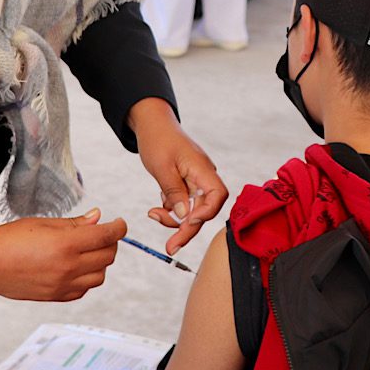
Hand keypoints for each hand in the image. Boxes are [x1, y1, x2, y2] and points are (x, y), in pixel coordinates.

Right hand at [0, 209, 125, 300]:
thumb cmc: (10, 238)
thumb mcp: (44, 223)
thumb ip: (74, 224)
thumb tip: (98, 217)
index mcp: (66, 244)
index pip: (106, 236)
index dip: (118, 227)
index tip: (120, 223)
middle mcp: (68, 267)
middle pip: (107, 256)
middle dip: (110, 243)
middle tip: (102, 234)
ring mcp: (63, 285)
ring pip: (100, 276)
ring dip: (100, 262)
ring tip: (88, 251)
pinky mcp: (55, 297)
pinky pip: (84, 289)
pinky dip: (87, 278)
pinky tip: (76, 267)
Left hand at [129, 99, 229, 253]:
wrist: (151, 124)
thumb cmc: (158, 139)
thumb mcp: (162, 167)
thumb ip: (175, 193)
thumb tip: (185, 218)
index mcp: (202, 169)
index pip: (217, 196)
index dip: (206, 214)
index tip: (187, 224)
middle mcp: (203, 176)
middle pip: (204, 209)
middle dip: (186, 228)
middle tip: (170, 246)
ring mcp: (196, 180)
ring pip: (193, 210)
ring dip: (176, 219)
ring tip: (154, 214)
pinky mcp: (186, 183)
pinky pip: (184, 204)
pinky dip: (172, 209)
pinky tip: (159, 206)